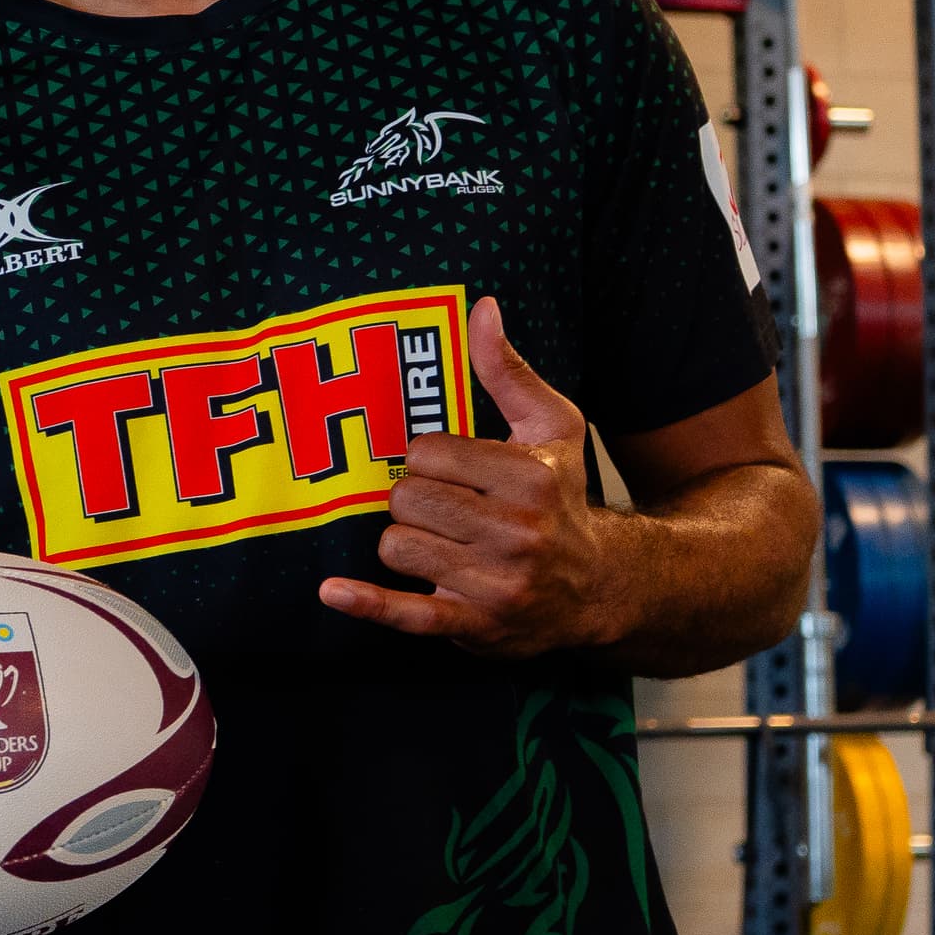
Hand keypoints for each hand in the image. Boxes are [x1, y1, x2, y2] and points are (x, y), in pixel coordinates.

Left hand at [317, 295, 625, 653]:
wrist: (599, 586)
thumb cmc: (564, 495)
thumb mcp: (552, 426)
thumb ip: (507, 370)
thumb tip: (483, 309)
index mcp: (529, 477)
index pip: (427, 453)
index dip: (426, 459)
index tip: (450, 470)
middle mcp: (517, 532)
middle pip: (406, 500)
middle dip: (413, 501)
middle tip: (442, 509)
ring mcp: (496, 584)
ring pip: (397, 547)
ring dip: (405, 543)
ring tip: (440, 544)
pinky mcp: (477, 625)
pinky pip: (408, 614)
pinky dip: (368, 604)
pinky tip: (334, 591)